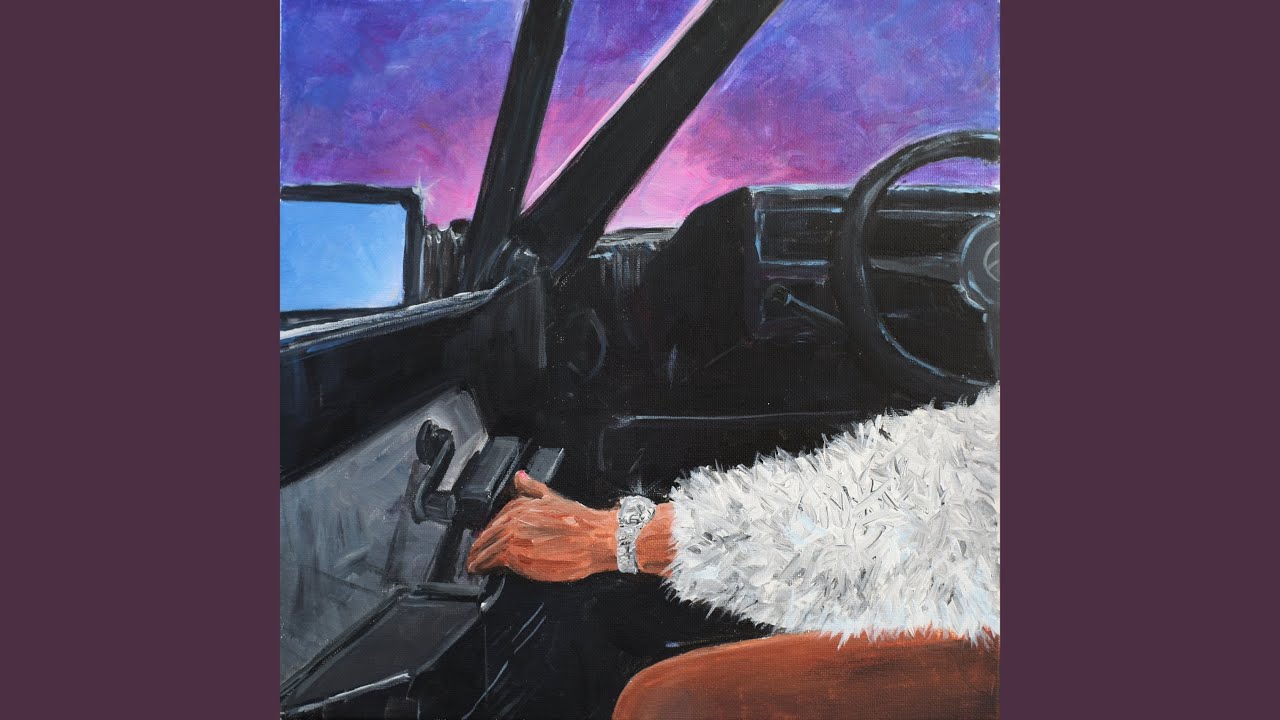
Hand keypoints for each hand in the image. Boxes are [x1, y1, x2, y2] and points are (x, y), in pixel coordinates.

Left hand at [465, 470, 617, 581]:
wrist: (595, 538)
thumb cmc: (580, 521)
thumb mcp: (553, 498)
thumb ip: (532, 488)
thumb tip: (519, 476)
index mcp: (521, 505)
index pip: (496, 521)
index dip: (489, 534)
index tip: (485, 542)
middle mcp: (513, 519)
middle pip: (487, 536)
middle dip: (478, 547)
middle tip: (473, 557)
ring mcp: (512, 537)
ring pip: (486, 549)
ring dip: (477, 558)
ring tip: (473, 566)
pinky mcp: (515, 556)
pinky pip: (492, 562)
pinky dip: (483, 566)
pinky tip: (480, 570)